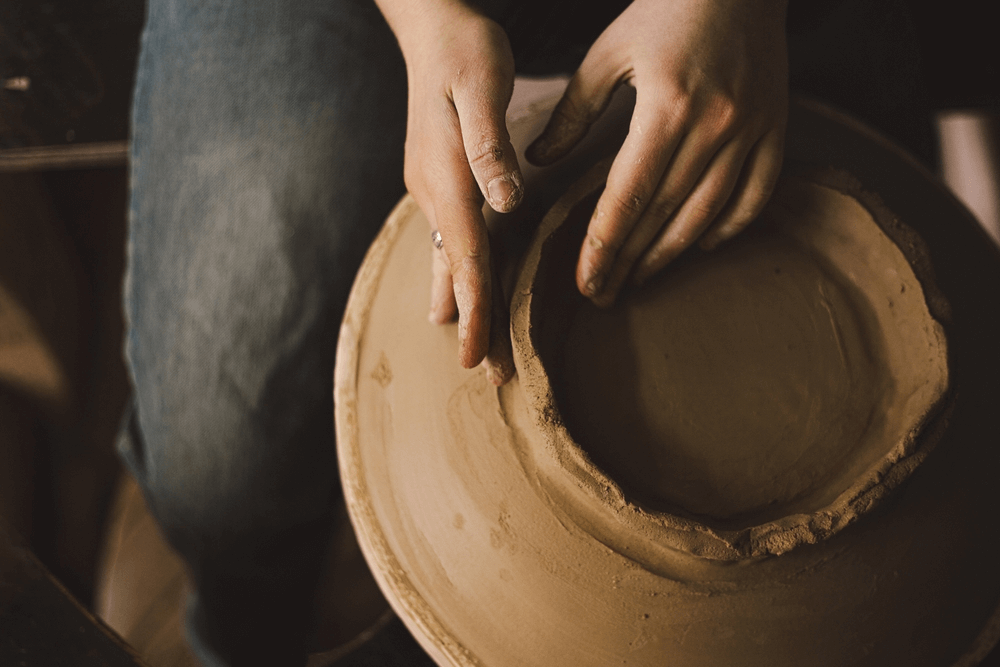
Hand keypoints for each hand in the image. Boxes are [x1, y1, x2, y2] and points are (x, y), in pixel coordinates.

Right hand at [378, 0, 519, 384]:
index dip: (477, 308)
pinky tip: (448, 292)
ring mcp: (431, 186)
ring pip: (446, 258)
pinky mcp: (437, 179)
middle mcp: (434, 190)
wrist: (431, 26)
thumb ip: (491, 146)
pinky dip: (451, 273)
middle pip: (454, 270)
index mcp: (449, 176)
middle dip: (471, 322)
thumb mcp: (482, 85)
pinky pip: (447, 239)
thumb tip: (505, 203)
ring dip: (460, 304)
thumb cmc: (465, 50)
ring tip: (467, 347)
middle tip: (487, 373)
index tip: (482, 355)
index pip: (467, 257)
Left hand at [527, 0, 788, 305]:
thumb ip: (574, 111)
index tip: (587, 280)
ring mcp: (751, 130)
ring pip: (708, 213)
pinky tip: (699, 246)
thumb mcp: (608, 52)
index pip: (628, 196)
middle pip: (665, 214)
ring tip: (640, 278)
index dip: (604, 245)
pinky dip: (728, 227)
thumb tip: (540, 161)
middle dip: (629, 260)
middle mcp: (714, 126)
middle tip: (604, 294)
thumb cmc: (665, 9)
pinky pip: (756, 195)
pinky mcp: (776, 129)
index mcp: (666, 107)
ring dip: (671, 254)